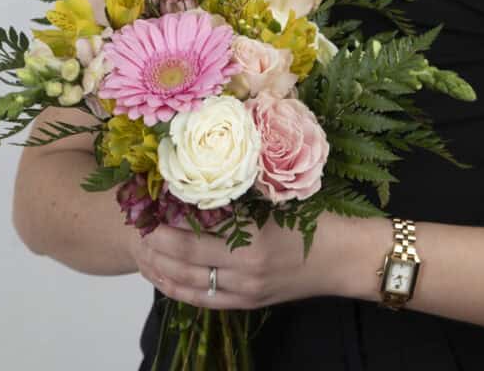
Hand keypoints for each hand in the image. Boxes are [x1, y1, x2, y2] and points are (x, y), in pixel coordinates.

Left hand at [132, 210, 364, 309]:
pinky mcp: (251, 303)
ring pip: (190, 287)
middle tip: (136, 228)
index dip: (163, 229)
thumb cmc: (320, 217)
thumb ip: (242, 195)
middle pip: (184, 265)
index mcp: (253, 241)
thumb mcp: (280, 199)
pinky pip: (206, 300)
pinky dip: (180, 290)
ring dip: (162, 272)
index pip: (192, 240)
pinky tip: (165, 278)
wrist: (348, 257)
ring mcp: (247, 292)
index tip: (145, 209)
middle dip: (155, 249)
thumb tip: (202, 180)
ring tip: (142, 253)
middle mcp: (245, 272)